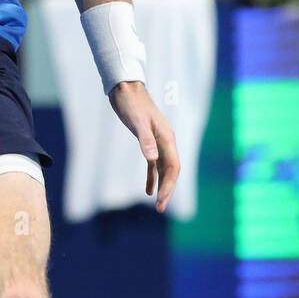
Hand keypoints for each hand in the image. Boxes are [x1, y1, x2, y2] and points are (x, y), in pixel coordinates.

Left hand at [108, 80, 179, 212]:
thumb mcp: (137, 122)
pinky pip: (154, 164)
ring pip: (164, 169)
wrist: (126, 88)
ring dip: (162, 186)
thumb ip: (145, 140)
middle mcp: (166, 141)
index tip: (161, 201)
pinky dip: (152, 177)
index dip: (169, 185)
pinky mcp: (148, 141)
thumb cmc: (131, 103)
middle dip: (167, 190)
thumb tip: (153, 159)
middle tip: (160, 208)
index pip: (172, 167)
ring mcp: (158, 142)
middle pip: (171, 170)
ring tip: (157, 204)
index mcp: (167, 138)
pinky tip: (148, 190)